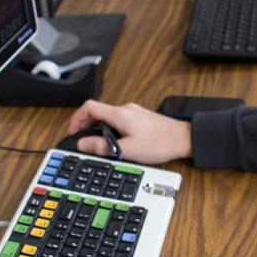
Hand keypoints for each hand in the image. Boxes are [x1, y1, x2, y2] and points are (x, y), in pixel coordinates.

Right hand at [68, 100, 191, 164]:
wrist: (183, 139)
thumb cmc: (160, 143)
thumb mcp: (127, 149)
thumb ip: (103, 146)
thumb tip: (83, 143)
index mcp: (119, 114)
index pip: (89, 107)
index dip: (76, 118)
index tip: (73, 131)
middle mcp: (125, 109)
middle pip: (97, 112)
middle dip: (86, 125)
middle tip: (84, 140)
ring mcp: (133, 112)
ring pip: (108, 117)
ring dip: (100, 129)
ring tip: (101, 145)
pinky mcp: (139, 118)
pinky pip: (118, 120)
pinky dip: (111, 129)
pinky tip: (117, 142)